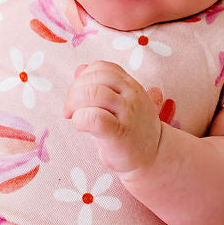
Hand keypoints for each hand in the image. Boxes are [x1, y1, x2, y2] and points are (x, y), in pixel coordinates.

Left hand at [63, 61, 163, 175]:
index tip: (78, 96)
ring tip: (73, 117)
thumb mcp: (120, 102)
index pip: (102, 67)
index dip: (84, 78)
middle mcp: (131, 95)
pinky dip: (80, 119)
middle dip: (74, 91)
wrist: (154, 157)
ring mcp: (127, 113)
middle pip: (95, 78)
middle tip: (69, 109)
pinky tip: (81, 126)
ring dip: (75, 103)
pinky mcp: (119, 133)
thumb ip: (101, 85)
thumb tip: (79, 69)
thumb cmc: (131, 130)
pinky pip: (94, 117)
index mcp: (130, 85)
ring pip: (94, 93)